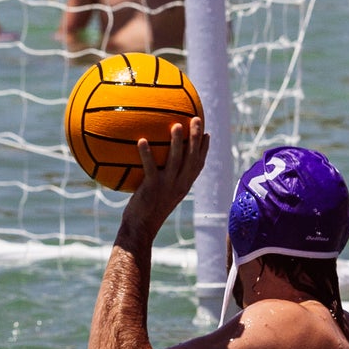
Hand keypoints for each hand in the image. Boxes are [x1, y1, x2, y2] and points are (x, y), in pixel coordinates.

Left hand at [121, 118, 207, 240]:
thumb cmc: (145, 212)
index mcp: (183, 186)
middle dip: (196, 137)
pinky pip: (150, 167)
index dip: (204, 149)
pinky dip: (146, 153)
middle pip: (192, 158)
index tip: (207, 133)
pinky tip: (142, 140)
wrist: (140, 230)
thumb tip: (152, 165)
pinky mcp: (152, 188)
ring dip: (177, 142)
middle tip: (197, 118)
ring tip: (176, 125)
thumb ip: (160, 180)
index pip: (198, 165)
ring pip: (176, 161)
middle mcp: (179, 185)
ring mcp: (167, 186)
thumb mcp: (158, 195)